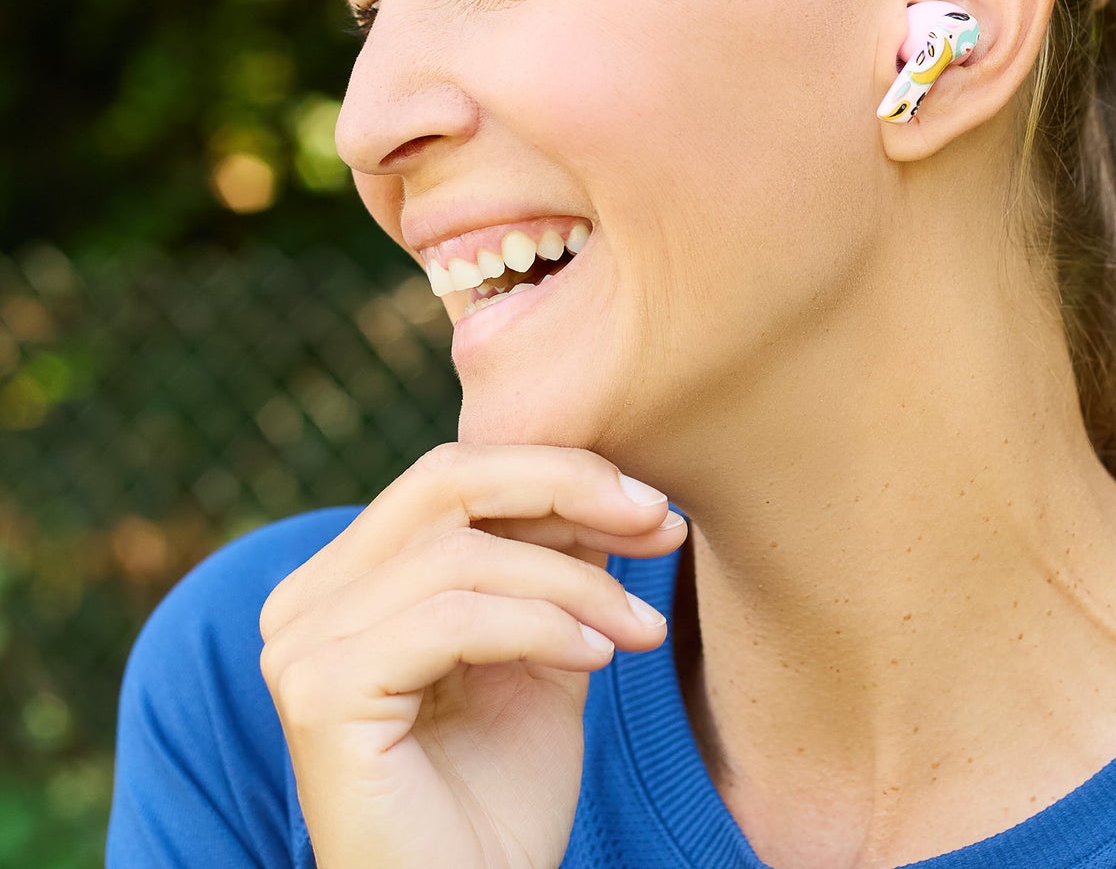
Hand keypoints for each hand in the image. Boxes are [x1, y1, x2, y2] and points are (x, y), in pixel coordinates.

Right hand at [258, 441, 686, 868]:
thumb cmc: (498, 796)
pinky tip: (598, 658)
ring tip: (638, 629)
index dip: (561, 473)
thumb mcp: (543, 648)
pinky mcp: (322, 693)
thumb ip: (557, 565)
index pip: (456, 477)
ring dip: (573, 584)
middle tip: (659, 521)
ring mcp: (303, 644)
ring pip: (461, 555)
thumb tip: (619, 486)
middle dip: (567, 488)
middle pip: (446, 482)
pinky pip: (451, 620)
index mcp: (349, 577)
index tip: (655, 508)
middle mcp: (309, 598)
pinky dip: (540, 626)